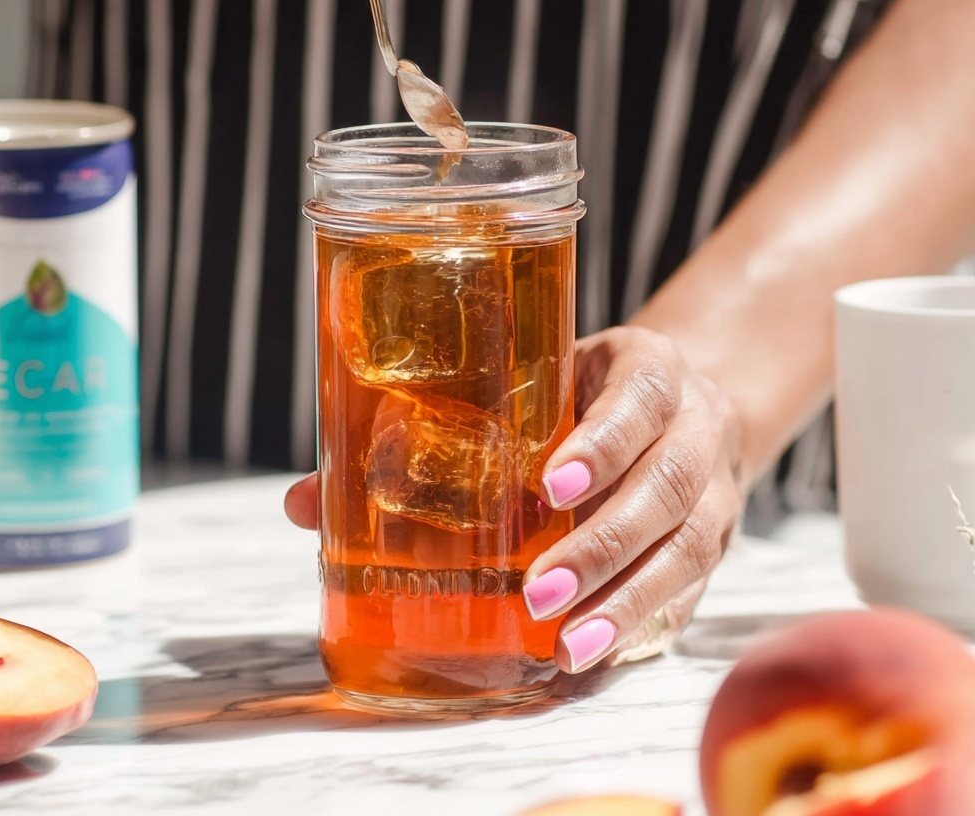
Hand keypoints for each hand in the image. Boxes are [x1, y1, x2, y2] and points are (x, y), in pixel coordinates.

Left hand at [287, 324, 744, 673]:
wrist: (683, 401)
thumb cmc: (584, 389)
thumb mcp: (534, 376)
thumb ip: (442, 421)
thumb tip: (307, 500)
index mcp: (649, 367)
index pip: (637, 399)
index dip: (601, 443)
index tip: (546, 486)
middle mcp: (695, 426)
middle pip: (667, 485)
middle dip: (603, 542)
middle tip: (538, 591)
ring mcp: (716, 487)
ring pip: (688, 547)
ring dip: (626, 600)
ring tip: (566, 646)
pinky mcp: (715, 540)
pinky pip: (693, 587)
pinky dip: (644, 624)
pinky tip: (593, 656)